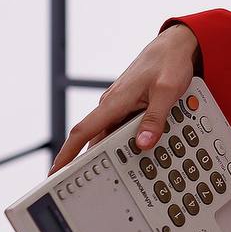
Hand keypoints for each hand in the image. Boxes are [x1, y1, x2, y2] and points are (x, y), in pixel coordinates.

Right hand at [47, 23, 200, 175]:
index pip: (83, 130)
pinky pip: (122, 127)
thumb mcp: (167, 91)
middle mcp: (112, 103)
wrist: (175, 44)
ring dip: (112, 151)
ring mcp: (120, 104)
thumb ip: (155, 118)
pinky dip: (125, 140)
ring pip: (110, 134)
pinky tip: (133, 151)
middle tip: (85, 186)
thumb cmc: (169, 62)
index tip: (55, 172)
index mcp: (114, 100)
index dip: (67, 153)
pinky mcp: (129, 105)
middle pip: (95, 138)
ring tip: (114, 175)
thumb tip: (143, 143)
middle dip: (88, 161)